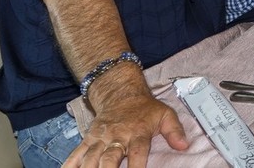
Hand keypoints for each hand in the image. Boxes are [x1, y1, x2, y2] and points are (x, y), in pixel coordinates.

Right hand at [64, 92, 187, 167]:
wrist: (121, 93)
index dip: (136, 166)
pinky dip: (69, 166)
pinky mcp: (88, 139)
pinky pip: (75, 155)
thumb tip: (184, 145)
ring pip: (90, 159)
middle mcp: (117, 136)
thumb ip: (174, 131)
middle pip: (110, 158)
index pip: (138, 152)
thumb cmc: (145, 109)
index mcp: (138, 132)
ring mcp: (100, 138)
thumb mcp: (165, 115)